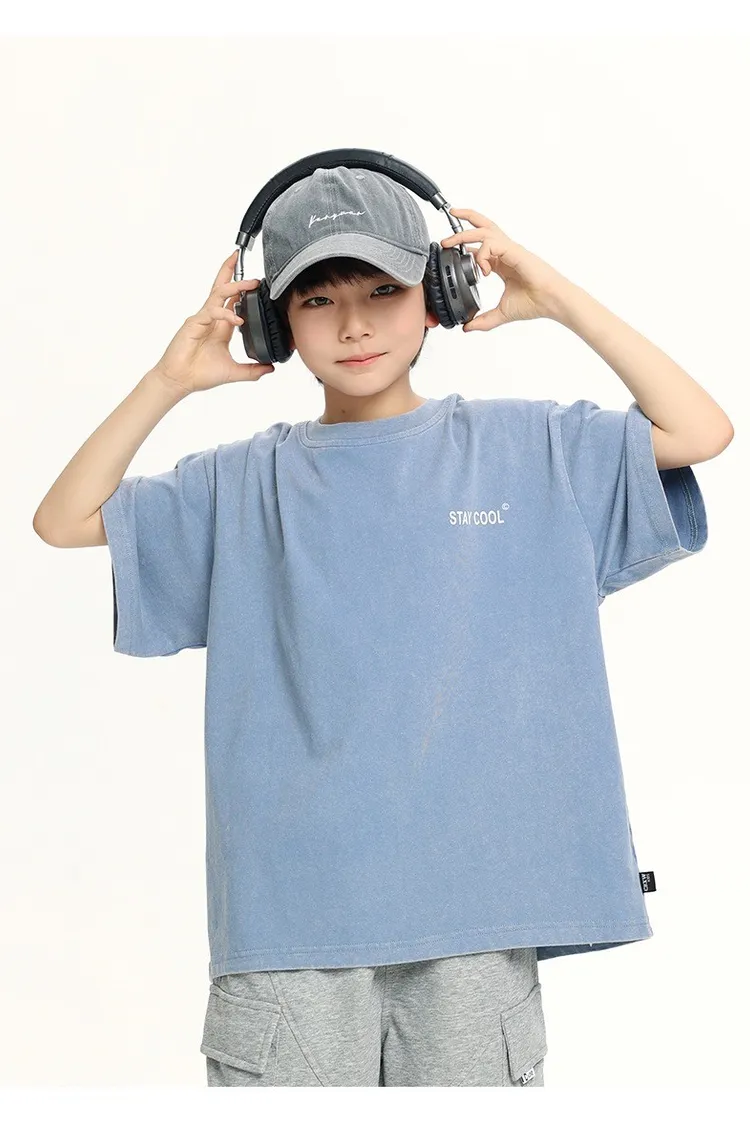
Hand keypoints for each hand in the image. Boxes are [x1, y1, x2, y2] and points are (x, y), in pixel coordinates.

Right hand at [152, 250, 275, 394]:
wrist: (180, 381)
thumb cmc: (199, 374)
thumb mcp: (233, 372)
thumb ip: (252, 370)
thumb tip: (270, 368)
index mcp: (220, 327)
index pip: (231, 300)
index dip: (241, 288)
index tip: (254, 280)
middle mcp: (211, 319)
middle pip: (220, 288)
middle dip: (230, 271)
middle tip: (241, 258)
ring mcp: (201, 319)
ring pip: (218, 294)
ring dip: (235, 287)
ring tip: (250, 284)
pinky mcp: (194, 324)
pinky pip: (212, 312)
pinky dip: (225, 314)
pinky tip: (237, 320)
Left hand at [441, 208, 569, 330]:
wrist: (552, 301)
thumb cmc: (535, 303)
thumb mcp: (502, 313)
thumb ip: (484, 320)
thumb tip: (467, 328)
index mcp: (503, 263)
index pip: (482, 246)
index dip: (466, 247)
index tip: (451, 251)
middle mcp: (506, 252)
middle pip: (484, 227)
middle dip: (465, 220)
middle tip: (447, 225)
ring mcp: (510, 249)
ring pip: (484, 230)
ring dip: (464, 233)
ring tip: (449, 241)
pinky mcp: (514, 250)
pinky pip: (491, 243)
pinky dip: (481, 254)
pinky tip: (483, 270)